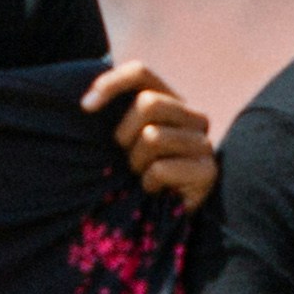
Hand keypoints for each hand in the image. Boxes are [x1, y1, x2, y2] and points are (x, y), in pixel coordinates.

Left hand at [88, 62, 218, 207]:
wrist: (163, 220)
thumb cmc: (136, 176)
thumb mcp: (122, 141)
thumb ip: (113, 116)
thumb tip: (86, 103)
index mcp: (171, 102)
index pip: (141, 73)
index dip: (111, 83)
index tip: (85, 108)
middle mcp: (193, 117)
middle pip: (149, 103)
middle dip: (126, 134)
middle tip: (127, 158)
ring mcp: (204, 144)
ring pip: (153, 136)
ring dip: (137, 163)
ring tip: (143, 177)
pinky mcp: (208, 171)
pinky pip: (161, 168)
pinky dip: (149, 183)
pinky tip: (156, 191)